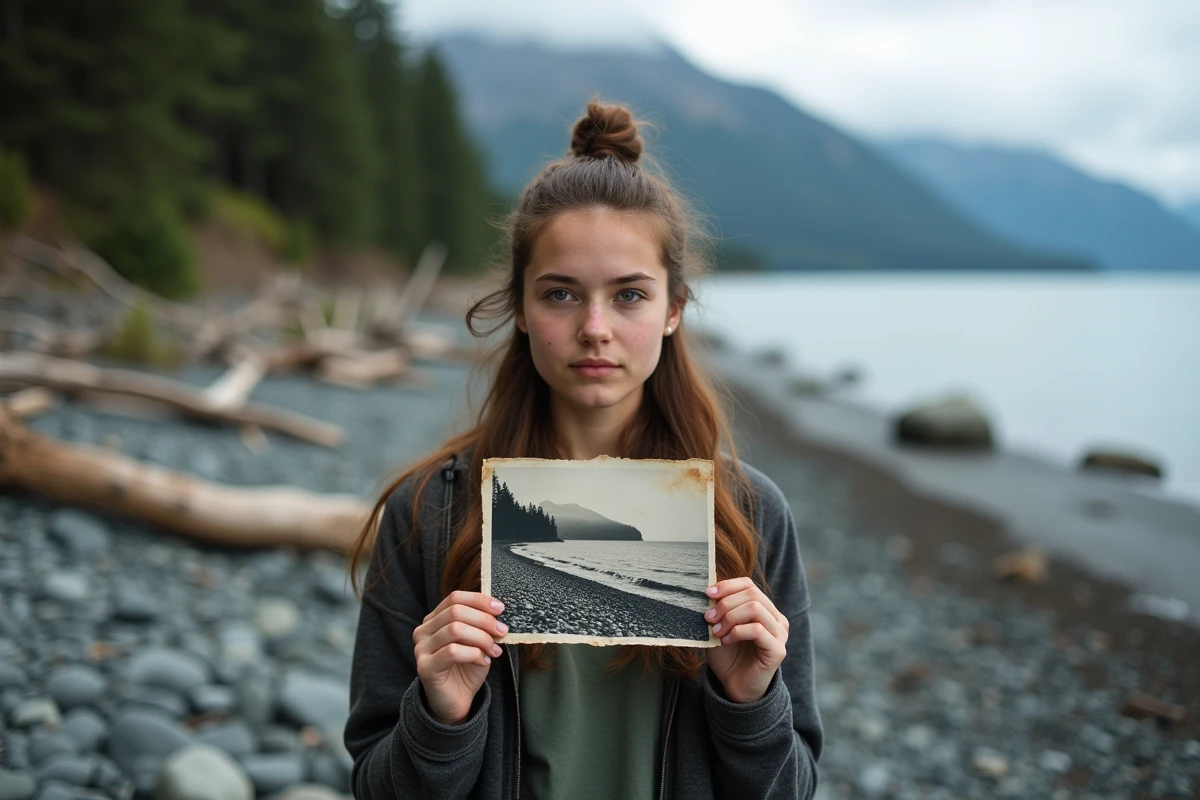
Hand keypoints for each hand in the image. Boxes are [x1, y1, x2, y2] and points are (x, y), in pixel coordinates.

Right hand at [413, 591, 507, 724]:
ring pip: (455, 630)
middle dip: (484, 620)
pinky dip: (474, 654)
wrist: (457, 700)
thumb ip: (482, 625)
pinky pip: (452, 651)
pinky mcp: (425, 667)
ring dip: (482, 638)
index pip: (455, 598)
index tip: (500, 608)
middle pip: (456, 611)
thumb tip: (498, 611)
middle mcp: (423, 631)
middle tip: (502, 631)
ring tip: (494, 650)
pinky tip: (484, 661)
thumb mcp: (477, 640)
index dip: (479, 600)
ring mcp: (421, 649)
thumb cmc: (467, 668)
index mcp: (434, 619)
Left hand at [703, 578, 788, 702]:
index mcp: (765, 610)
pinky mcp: (778, 650)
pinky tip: (726, 641)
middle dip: (725, 603)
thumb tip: (708, 588)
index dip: (727, 586)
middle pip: (752, 594)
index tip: (708, 594)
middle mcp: (776, 619)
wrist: (734, 686)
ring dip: (730, 617)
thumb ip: (718, 609)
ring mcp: (780, 634)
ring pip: (755, 609)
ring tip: (716, 631)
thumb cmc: (727, 655)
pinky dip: (737, 632)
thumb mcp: (719, 627)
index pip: (749, 585)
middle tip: (709, 618)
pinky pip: (757, 630)